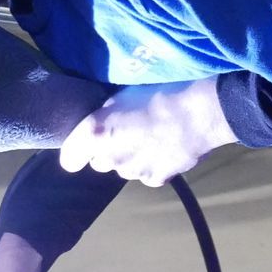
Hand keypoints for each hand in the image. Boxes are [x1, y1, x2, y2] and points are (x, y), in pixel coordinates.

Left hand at [58, 78, 236, 186]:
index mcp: (95, 133)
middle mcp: (110, 158)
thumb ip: (104, 114)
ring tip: (151, 137)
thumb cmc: (159, 91)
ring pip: (124, 169)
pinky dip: (153, 165)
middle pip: (100, 162)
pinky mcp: (156, 180)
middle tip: (127, 131)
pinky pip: (147, 174)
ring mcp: (133, 172)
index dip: (76, 152)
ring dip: (131, 158)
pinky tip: (166, 147)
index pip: (70, 159)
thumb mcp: (122, 94)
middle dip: (109, 150)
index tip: (84, 144)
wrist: (201, 111)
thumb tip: (101, 121)